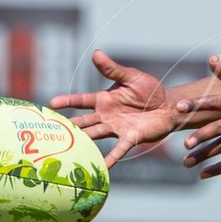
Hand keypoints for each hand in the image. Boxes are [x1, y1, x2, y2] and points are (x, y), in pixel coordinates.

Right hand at [49, 50, 176, 165]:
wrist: (169, 105)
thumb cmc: (149, 90)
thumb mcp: (131, 77)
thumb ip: (113, 69)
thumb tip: (96, 53)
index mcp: (104, 99)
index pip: (82, 100)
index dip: (68, 101)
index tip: (52, 103)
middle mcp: (106, 115)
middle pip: (83, 121)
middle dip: (68, 126)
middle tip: (51, 131)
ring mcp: (116, 128)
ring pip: (95, 135)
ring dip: (83, 142)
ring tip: (68, 150)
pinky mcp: (129, 138)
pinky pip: (117, 150)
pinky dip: (109, 159)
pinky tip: (101, 168)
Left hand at [177, 56, 220, 178]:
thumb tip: (210, 60)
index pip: (213, 102)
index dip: (196, 104)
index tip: (179, 107)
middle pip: (218, 129)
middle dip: (202, 137)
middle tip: (186, 143)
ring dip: (204, 155)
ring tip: (186, 162)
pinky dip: (218, 169)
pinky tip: (202, 174)